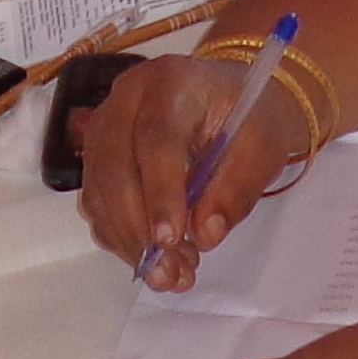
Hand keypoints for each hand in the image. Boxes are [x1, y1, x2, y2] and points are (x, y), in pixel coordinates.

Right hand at [79, 46, 324, 289]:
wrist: (229, 98)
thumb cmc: (247, 118)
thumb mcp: (261, 149)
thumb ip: (235, 191)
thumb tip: (204, 236)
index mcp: (171, 82)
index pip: (155, 137)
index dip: (160, 191)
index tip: (170, 241)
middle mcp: (126, 98)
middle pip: (114, 166)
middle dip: (137, 227)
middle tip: (167, 274)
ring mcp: (105, 124)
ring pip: (99, 189)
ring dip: (129, 240)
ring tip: (170, 276)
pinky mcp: (97, 153)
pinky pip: (96, 200)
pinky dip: (120, 236)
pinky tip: (153, 259)